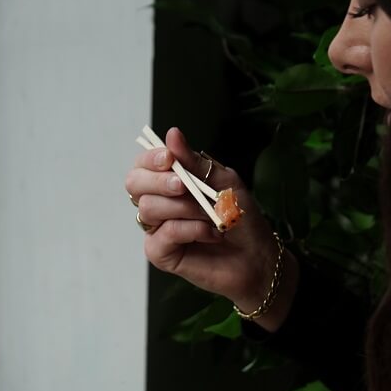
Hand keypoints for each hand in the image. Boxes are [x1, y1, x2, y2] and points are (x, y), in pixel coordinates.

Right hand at [124, 127, 296, 329]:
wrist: (257, 256)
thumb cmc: (240, 217)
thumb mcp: (222, 181)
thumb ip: (194, 162)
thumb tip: (171, 134)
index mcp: (169, 182)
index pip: (143, 164)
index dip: (151, 158)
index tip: (170, 159)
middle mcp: (159, 204)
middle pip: (134, 184)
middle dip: (158, 181)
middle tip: (183, 187)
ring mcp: (157, 229)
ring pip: (149, 208)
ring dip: (185, 208)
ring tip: (211, 216)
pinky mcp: (160, 253)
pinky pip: (163, 234)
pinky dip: (190, 230)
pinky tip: (210, 234)